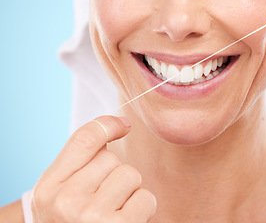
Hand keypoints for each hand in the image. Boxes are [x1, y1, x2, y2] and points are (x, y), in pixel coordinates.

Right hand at [31, 116, 156, 222]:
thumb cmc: (72, 218)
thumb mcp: (63, 190)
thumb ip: (82, 159)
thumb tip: (121, 124)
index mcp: (49, 187)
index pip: (83, 139)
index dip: (108, 125)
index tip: (124, 125)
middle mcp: (66, 201)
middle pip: (112, 159)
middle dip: (114, 174)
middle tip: (103, 197)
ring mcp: (92, 217)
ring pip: (131, 175)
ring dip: (130, 190)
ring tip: (114, 209)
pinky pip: (146, 197)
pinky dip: (142, 207)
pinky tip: (126, 220)